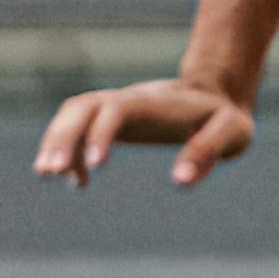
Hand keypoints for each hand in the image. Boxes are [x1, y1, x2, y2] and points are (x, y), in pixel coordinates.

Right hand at [34, 77, 253, 186]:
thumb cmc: (224, 117)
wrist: (216, 94)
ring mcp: (116, 108)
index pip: (115, 110)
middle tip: (50, 171)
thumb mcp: (231, 132)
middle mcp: (126, 100)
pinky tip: (77, 183)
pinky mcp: (112, 120)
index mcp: (152, 102)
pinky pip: (78, 129)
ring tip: (47, 175)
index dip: (100, 133)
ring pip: (72, 115)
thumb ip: (208, 151)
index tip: (96, 167)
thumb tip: (180, 181)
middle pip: (81, 108)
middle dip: (62, 137)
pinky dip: (70, 152)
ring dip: (55, 141)